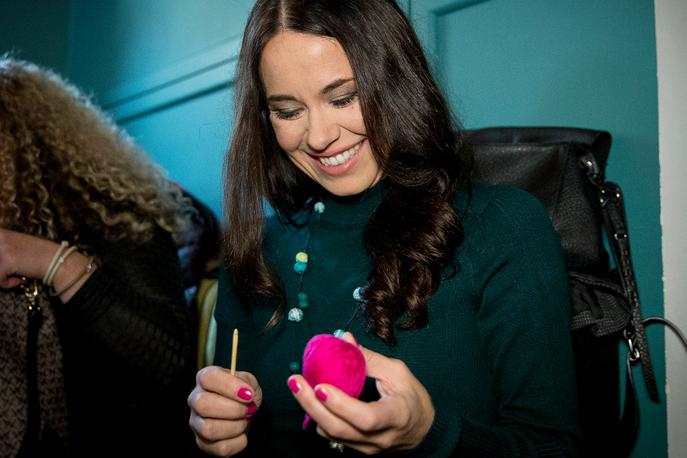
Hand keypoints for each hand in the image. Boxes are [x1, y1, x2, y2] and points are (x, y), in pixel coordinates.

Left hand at [0, 228, 53, 287]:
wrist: (58, 261)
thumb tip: (0, 258)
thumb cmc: (42, 255)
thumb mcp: (19, 244)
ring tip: (15, 276)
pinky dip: (7, 284)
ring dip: (2, 276)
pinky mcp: (7, 262)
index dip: (1, 260)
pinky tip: (19, 280)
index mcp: (3, 233)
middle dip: (1, 268)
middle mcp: (1, 238)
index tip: (5, 264)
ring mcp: (3, 249)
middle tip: (10, 271)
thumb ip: (5, 247)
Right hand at [188, 366, 262, 456]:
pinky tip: (242, 433)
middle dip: (232, 409)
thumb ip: (247, 382)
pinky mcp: (203, 442)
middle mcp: (195, 399)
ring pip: (208, 429)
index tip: (249, 394)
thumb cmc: (243, 394)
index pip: (208, 378)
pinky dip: (238, 442)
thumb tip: (245, 393)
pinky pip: (220, 447)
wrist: (245, 413)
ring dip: (235, 426)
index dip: (230, 386)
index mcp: (205, 378)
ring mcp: (196, 423)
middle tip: (248, 410)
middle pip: (203, 405)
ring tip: (245, 421)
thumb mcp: (248, 381)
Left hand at [287, 333, 434, 454]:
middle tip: (294, 381)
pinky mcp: (358, 449)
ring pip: (331, 435)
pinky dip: (320, 417)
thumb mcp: (397, 372)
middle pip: (338, 429)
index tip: (319, 386)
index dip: (340, 404)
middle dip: (311, 405)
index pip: (365, 418)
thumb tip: (344, 339)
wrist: (424, 430)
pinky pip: (332, 436)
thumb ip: (369, 359)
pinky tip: (313, 399)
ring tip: (298, 386)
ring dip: (311, 410)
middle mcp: (380, 438)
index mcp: (395, 416)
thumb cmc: (412, 398)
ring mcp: (367, 448)